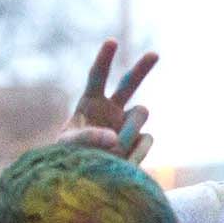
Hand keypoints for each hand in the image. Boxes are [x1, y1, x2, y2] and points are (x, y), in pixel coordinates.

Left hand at [59, 40, 158, 162]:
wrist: (85, 181)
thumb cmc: (68, 159)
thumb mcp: (68, 146)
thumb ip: (88, 138)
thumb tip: (115, 138)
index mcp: (91, 103)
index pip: (98, 76)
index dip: (104, 59)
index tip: (112, 42)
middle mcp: (112, 110)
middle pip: (130, 83)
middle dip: (143, 68)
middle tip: (155, 54)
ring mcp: (128, 125)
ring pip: (142, 112)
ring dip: (130, 128)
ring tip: (114, 150)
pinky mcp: (140, 141)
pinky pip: (146, 140)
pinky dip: (135, 152)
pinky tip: (122, 163)